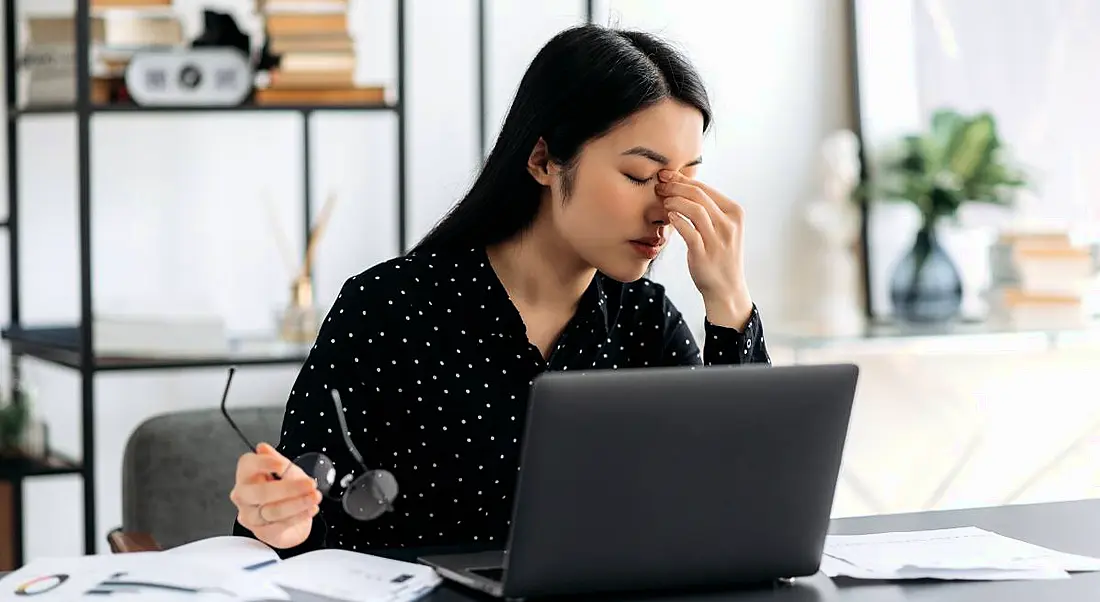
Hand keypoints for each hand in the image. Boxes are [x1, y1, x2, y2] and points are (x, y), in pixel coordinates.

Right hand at [230, 442, 321, 548]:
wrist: (289, 518)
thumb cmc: (285, 491)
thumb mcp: (288, 471)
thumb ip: (279, 462)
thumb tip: (263, 448)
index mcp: (246, 474)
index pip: (248, 465)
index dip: (265, 463)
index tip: (283, 465)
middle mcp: (243, 495)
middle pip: (261, 492)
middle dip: (289, 489)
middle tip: (310, 484)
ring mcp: (250, 515)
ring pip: (272, 511)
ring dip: (298, 504)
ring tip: (314, 497)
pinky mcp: (261, 532)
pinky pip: (280, 525)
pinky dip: (299, 517)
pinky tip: (310, 509)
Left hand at [656, 170, 753, 328]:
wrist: (726, 287)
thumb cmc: (719, 254)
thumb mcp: (721, 227)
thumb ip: (707, 209)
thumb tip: (681, 185)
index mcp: (734, 213)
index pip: (705, 189)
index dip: (682, 180)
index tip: (665, 177)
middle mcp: (729, 224)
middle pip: (699, 195)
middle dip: (675, 187)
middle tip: (659, 187)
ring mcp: (718, 239)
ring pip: (695, 210)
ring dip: (675, 202)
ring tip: (663, 202)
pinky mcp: (705, 254)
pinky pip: (689, 232)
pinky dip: (677, 221)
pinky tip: (668, 218)